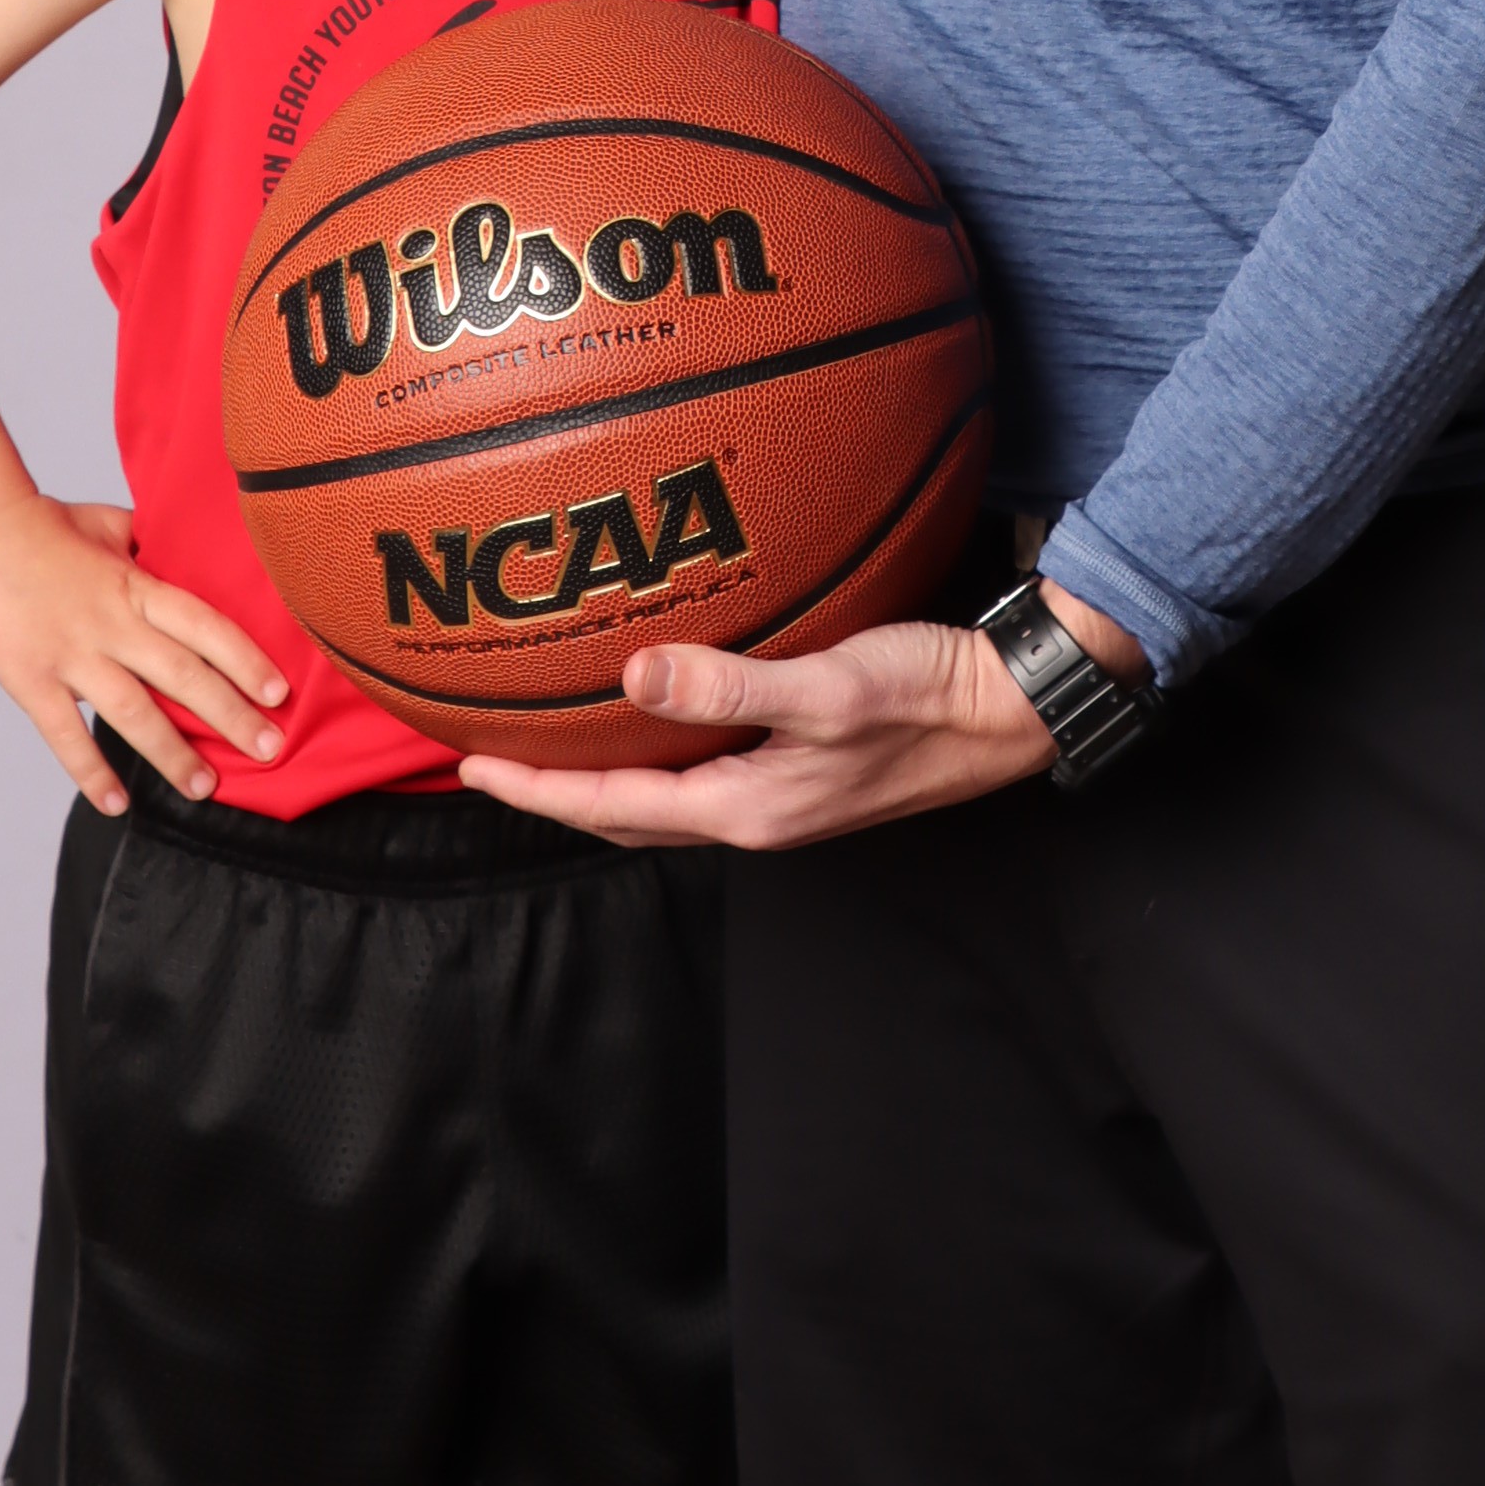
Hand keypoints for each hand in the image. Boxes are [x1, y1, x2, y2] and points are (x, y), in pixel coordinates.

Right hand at [0, 492, 288, 812]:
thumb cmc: (40, 522)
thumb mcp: (107, 524)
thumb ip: (146, 547)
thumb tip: (180, 551)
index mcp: (135, 584)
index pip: (205, 626)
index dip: (245, 660)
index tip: (279, 693)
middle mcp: (111, 623)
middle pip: (183, 675)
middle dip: (231, 717)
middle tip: (269, 750)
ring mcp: (71, 655)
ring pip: (134, 713)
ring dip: (173, 754)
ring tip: (205, 789)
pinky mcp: (30, 679)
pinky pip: (65, 735)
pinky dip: (91, 772)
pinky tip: (117, 804)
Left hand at [458, 587, 1146, 849]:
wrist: (1014, 705)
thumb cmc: (929, 695)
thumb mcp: (828, 688)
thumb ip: (731, 686)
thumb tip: (634, 673)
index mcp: (749, 808)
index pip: (613, 808)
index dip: (536, 792)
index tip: (470, 768)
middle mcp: (758, 810)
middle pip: (628, 812)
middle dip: (555, 793)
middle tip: (491, 760)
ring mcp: (784, 791)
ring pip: (667, 792)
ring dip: (605, 773)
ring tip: (555, 738)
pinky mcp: (808, 763)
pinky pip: (707, 763)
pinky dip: (662, 743)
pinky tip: (659, 703)